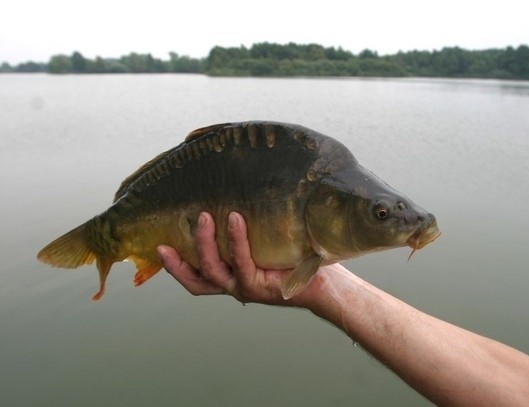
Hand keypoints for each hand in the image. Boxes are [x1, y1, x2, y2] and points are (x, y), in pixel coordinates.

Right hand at [158, 211, 333, 305]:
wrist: (327, 282)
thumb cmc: (297, 257)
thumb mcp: (266, 243)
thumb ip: (249, 229)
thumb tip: (236, 189)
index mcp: (232, 277)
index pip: (195, 277)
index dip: (174, 267)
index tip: (159, 247)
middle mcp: (235, 286)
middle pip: (198, 277)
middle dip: (179, 258)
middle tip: (174, 230)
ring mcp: (247, 289)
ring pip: (214, 270)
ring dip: (205, 243)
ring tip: (205, 216)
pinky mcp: (263, 287)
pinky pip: (243, 262)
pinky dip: (237, 240)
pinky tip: (236, 219)